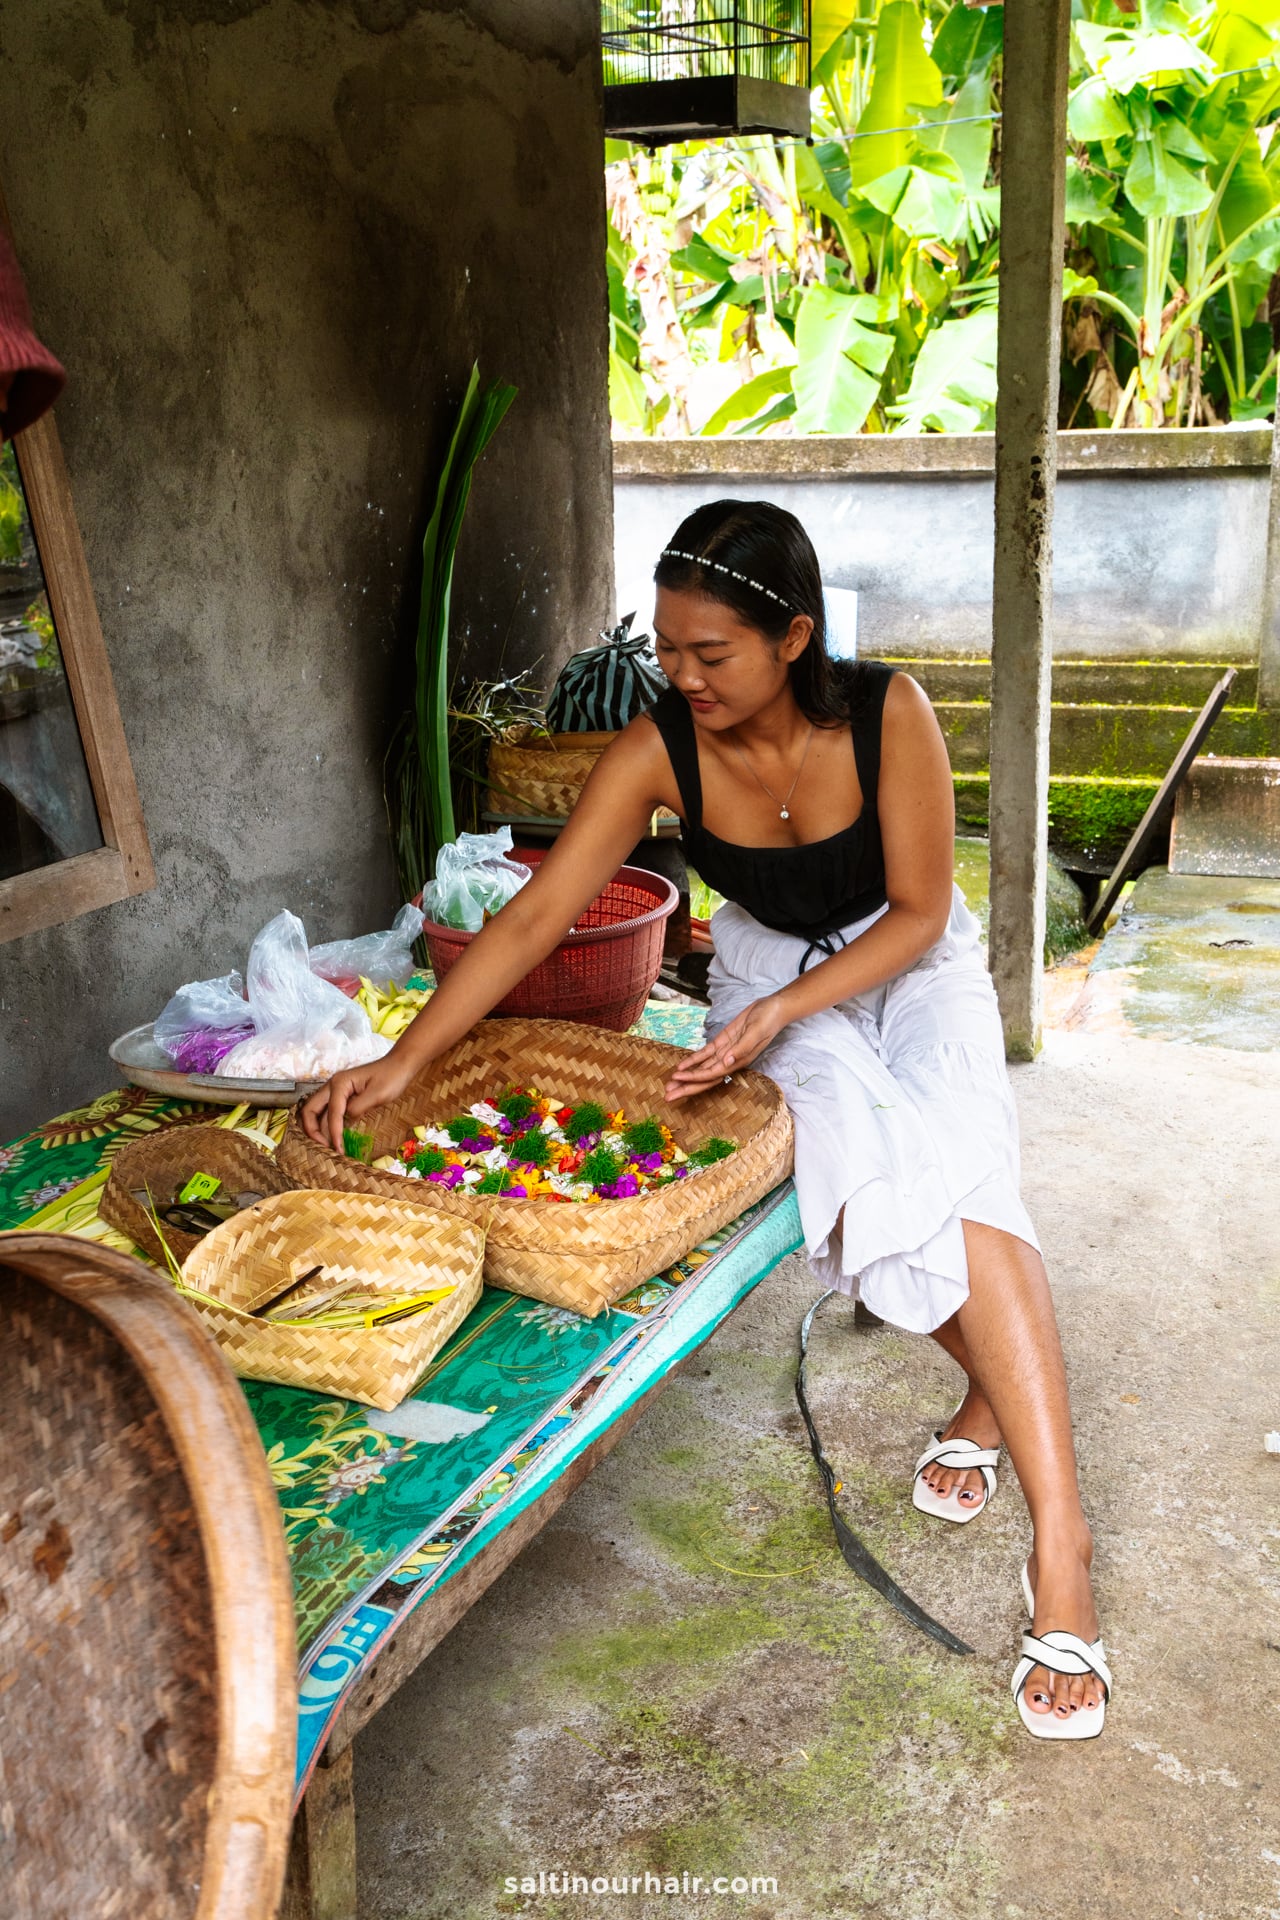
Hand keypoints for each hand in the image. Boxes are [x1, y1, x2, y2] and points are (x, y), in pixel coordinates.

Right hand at [301, 1049, 416, 1153]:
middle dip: (312, 1130)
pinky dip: (328, 1126)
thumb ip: (358, 1108)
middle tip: (323, 1148)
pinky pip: (328, 1113)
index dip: (334, 1133)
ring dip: (318, 1129)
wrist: (399, 1065)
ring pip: (317, 1112)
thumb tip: (345, 1121)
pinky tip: (335, 1138)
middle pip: (310, 1110)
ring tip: (329, 1147)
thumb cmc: (391, 1077)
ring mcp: (335, 1091)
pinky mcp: (342, 1097)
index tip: (339, 1149)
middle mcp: (332, 1086)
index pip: (332, 1113)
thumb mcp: (378, 1094)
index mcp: (340, 1083)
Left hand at [663, 996, 786, 1103]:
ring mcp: (725, 1052)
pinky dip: (693, 1060)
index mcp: (739, 1061)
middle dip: (686, 1087)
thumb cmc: (768, 1020)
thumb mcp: (756, 1032)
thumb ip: (742, 1048)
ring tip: (669, 1084)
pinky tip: (680, 1066)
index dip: (695, 1078)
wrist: (773, 1008)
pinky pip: (705, 1054)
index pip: (712, 1074)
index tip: (679, 1080)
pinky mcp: (723, 1042)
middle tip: (668, 1096)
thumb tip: (727, 1062)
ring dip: (686, 1076)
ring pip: (702, 1068)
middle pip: (704, 1078)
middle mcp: (730, 1061)